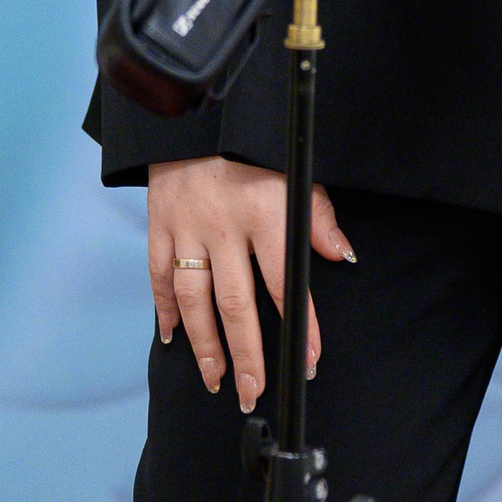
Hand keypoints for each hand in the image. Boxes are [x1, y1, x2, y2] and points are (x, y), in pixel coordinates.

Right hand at [147, 157, 356, 410]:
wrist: (195, 109)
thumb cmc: (253, 145)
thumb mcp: (294, 171)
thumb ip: (318, 217)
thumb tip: (342, 255)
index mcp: (265, 211)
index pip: (287, 281)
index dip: (302, 325)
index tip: (310, 361)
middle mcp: (224, 225)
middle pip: (236, 304)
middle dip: (246, 355)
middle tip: (253, 392)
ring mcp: (187, 227)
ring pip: (194, 300)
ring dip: (205, 345)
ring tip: (215, 378)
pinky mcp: (160, 224)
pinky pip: (159, 276)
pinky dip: (165, 309)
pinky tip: (173, 337)